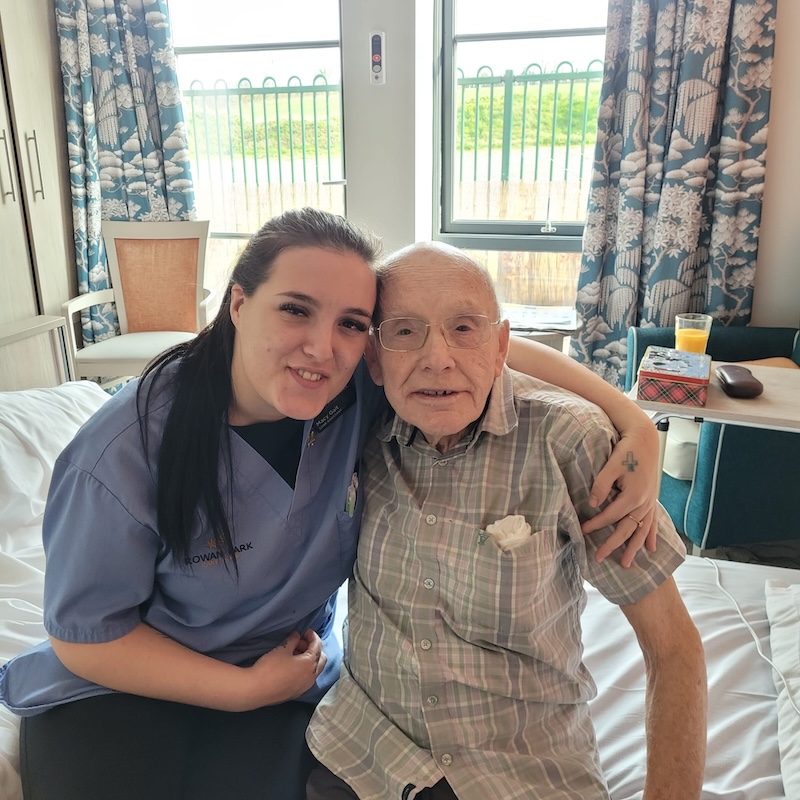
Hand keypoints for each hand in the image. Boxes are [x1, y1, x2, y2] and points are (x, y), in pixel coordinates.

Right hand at [244, 630, 326, 707]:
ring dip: (309, 660)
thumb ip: (293, 640)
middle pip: (321, 659)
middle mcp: (312, 677)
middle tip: (300, 642)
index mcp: (310, 664)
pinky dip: (304, 670)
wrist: (256, 690)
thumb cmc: (270, 667)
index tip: (305, 631)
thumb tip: (297, 636)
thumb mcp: (282, 649)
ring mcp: (305, 687)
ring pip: (314, 670)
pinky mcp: (297, 693)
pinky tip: (292, 666)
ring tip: (294, 653)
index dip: (313, 636)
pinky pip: (307, 678)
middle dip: (313, 649)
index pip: (318, 646)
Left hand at [582, 422, 659, 566]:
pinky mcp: (652, 500)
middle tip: (599, 558)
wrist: (645, 440)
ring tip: (626, 564)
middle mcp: (644, 503)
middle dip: (613, 545)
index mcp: (633, 496)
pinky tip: (650, 549)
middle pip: (627, 530)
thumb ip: (601, 485)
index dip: (596, 525)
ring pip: (641, 531)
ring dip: (633, 548)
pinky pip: (653, 523)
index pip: (611, 516)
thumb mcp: (611, 465)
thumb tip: (592, 503)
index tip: (583, 531)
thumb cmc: (626, 451)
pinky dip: (651, 536)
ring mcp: (650, 503)